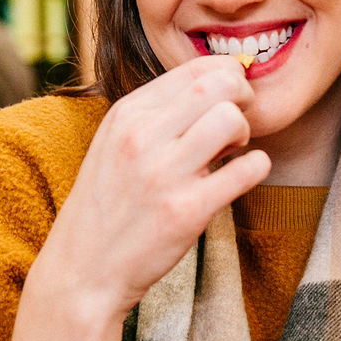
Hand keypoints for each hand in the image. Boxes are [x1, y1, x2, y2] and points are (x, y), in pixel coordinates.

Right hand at [36, 57, 270, 321]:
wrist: (83, 271)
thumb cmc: (106, 208)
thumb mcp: (114, 145)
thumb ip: (155, 115)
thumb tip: (211, 87)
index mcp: (126, 115)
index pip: (193, 69)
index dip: (226, 76)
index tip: (232, 97)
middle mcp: (142, 137)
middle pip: (218, 86)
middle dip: (242, 98)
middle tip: (238, 124)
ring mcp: (164, 174)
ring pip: (231, 121)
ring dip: (246, 133)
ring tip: (232, 153)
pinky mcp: (186, 211)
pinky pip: (245, 170)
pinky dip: (256, 167)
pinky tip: (242, 176)